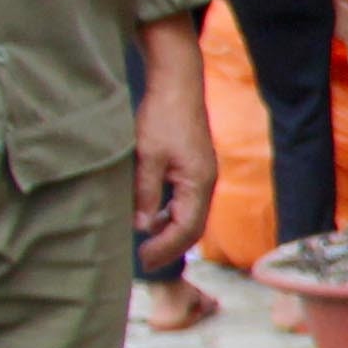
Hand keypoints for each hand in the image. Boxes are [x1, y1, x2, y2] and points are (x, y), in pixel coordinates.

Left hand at [133, 22, 215, 262]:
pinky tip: (154, 218)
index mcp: (198, 182)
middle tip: (145, 262)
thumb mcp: (147, 157)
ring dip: (171, 232)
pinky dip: (172, 216)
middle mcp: (206, 182)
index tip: (142, 260)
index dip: (165, 248)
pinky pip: (187, 202)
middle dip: (171, 247)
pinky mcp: (194, 168)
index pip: (187, 229)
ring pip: (191, 215)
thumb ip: (145, 193)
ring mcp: (202, 175)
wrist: (177, 85)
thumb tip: (141, 226)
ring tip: (147, 244)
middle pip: (194, 227)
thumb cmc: (162, 117)